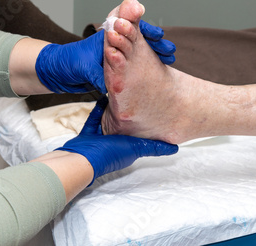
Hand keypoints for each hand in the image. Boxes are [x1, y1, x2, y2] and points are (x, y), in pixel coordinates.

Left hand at [35, 20, 175, 93]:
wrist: (57, 73)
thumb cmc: (68, 63)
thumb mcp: (83, 68)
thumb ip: (98, 74)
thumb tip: (110, 84)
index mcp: (107, 36)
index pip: (131, 28)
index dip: (146, 32)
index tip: (158, 37)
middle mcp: (114, 42)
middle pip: (140, 38)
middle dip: (156, 44)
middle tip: (169, 52)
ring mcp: (117, 54)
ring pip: (140, 52)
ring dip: (154, 55)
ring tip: (168, 61)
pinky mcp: (116, 67)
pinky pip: (135, 64)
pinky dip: (147, 67)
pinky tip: (158, 72)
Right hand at [55, 97, 178, 184]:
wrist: (81, 159)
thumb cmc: (108, 155)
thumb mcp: (136, 148)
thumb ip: (153, 147)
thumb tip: (174, 148)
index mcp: (127, 148)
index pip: (140, 135)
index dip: (147, 125)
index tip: (153, 110)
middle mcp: (115, 143)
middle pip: (124, 127)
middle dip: (130, 115)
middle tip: (136, 96)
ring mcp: (100, 140)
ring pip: (109, 122)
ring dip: (114, 111)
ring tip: (120, 95)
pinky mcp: (87, 135)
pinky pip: (94, 120)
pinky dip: (98, 110)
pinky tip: (103, 98)